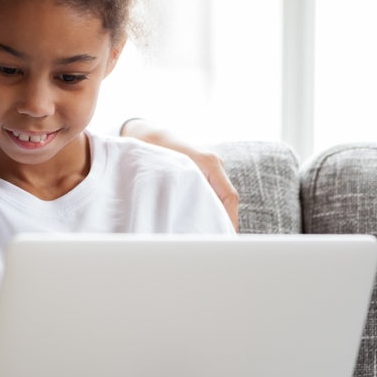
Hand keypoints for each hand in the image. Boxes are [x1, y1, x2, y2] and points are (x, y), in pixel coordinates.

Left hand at [120, 119, 239, 230]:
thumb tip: (177, 213)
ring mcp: (210, 168)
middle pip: (227, 198)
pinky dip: (208, 206)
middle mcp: (214, 164)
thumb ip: (172, 187)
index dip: (229, 218)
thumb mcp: (162, 168)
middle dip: (223, 220)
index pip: (229, 196)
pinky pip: (212, 192)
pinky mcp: (204, 172)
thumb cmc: (153, 148)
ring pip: (219, 196)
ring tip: (207, 235)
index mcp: (208, 162)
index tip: (226, 236)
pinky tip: (200, 222)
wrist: (147, 134)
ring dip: (214, 214)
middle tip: (215, 242)